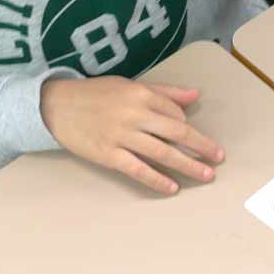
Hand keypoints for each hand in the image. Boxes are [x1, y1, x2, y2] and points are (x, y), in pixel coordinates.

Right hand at [39, 77, 223, 195]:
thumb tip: (195, 94)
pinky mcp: (108, 155)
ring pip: (162, 153)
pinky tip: (172, 188)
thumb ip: (164, 92)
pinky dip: (157, 179)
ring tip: (206, 175)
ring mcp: (121, 136)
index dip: (187, 126)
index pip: (175, 113)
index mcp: (140, 94)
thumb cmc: (94, 94)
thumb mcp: (129, 85)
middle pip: (177, 133)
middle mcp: (134, 114)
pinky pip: (138, 170)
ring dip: (188, 165)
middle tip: (218, 158)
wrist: (55, 106)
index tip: (192, 137)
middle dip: (201, 146)